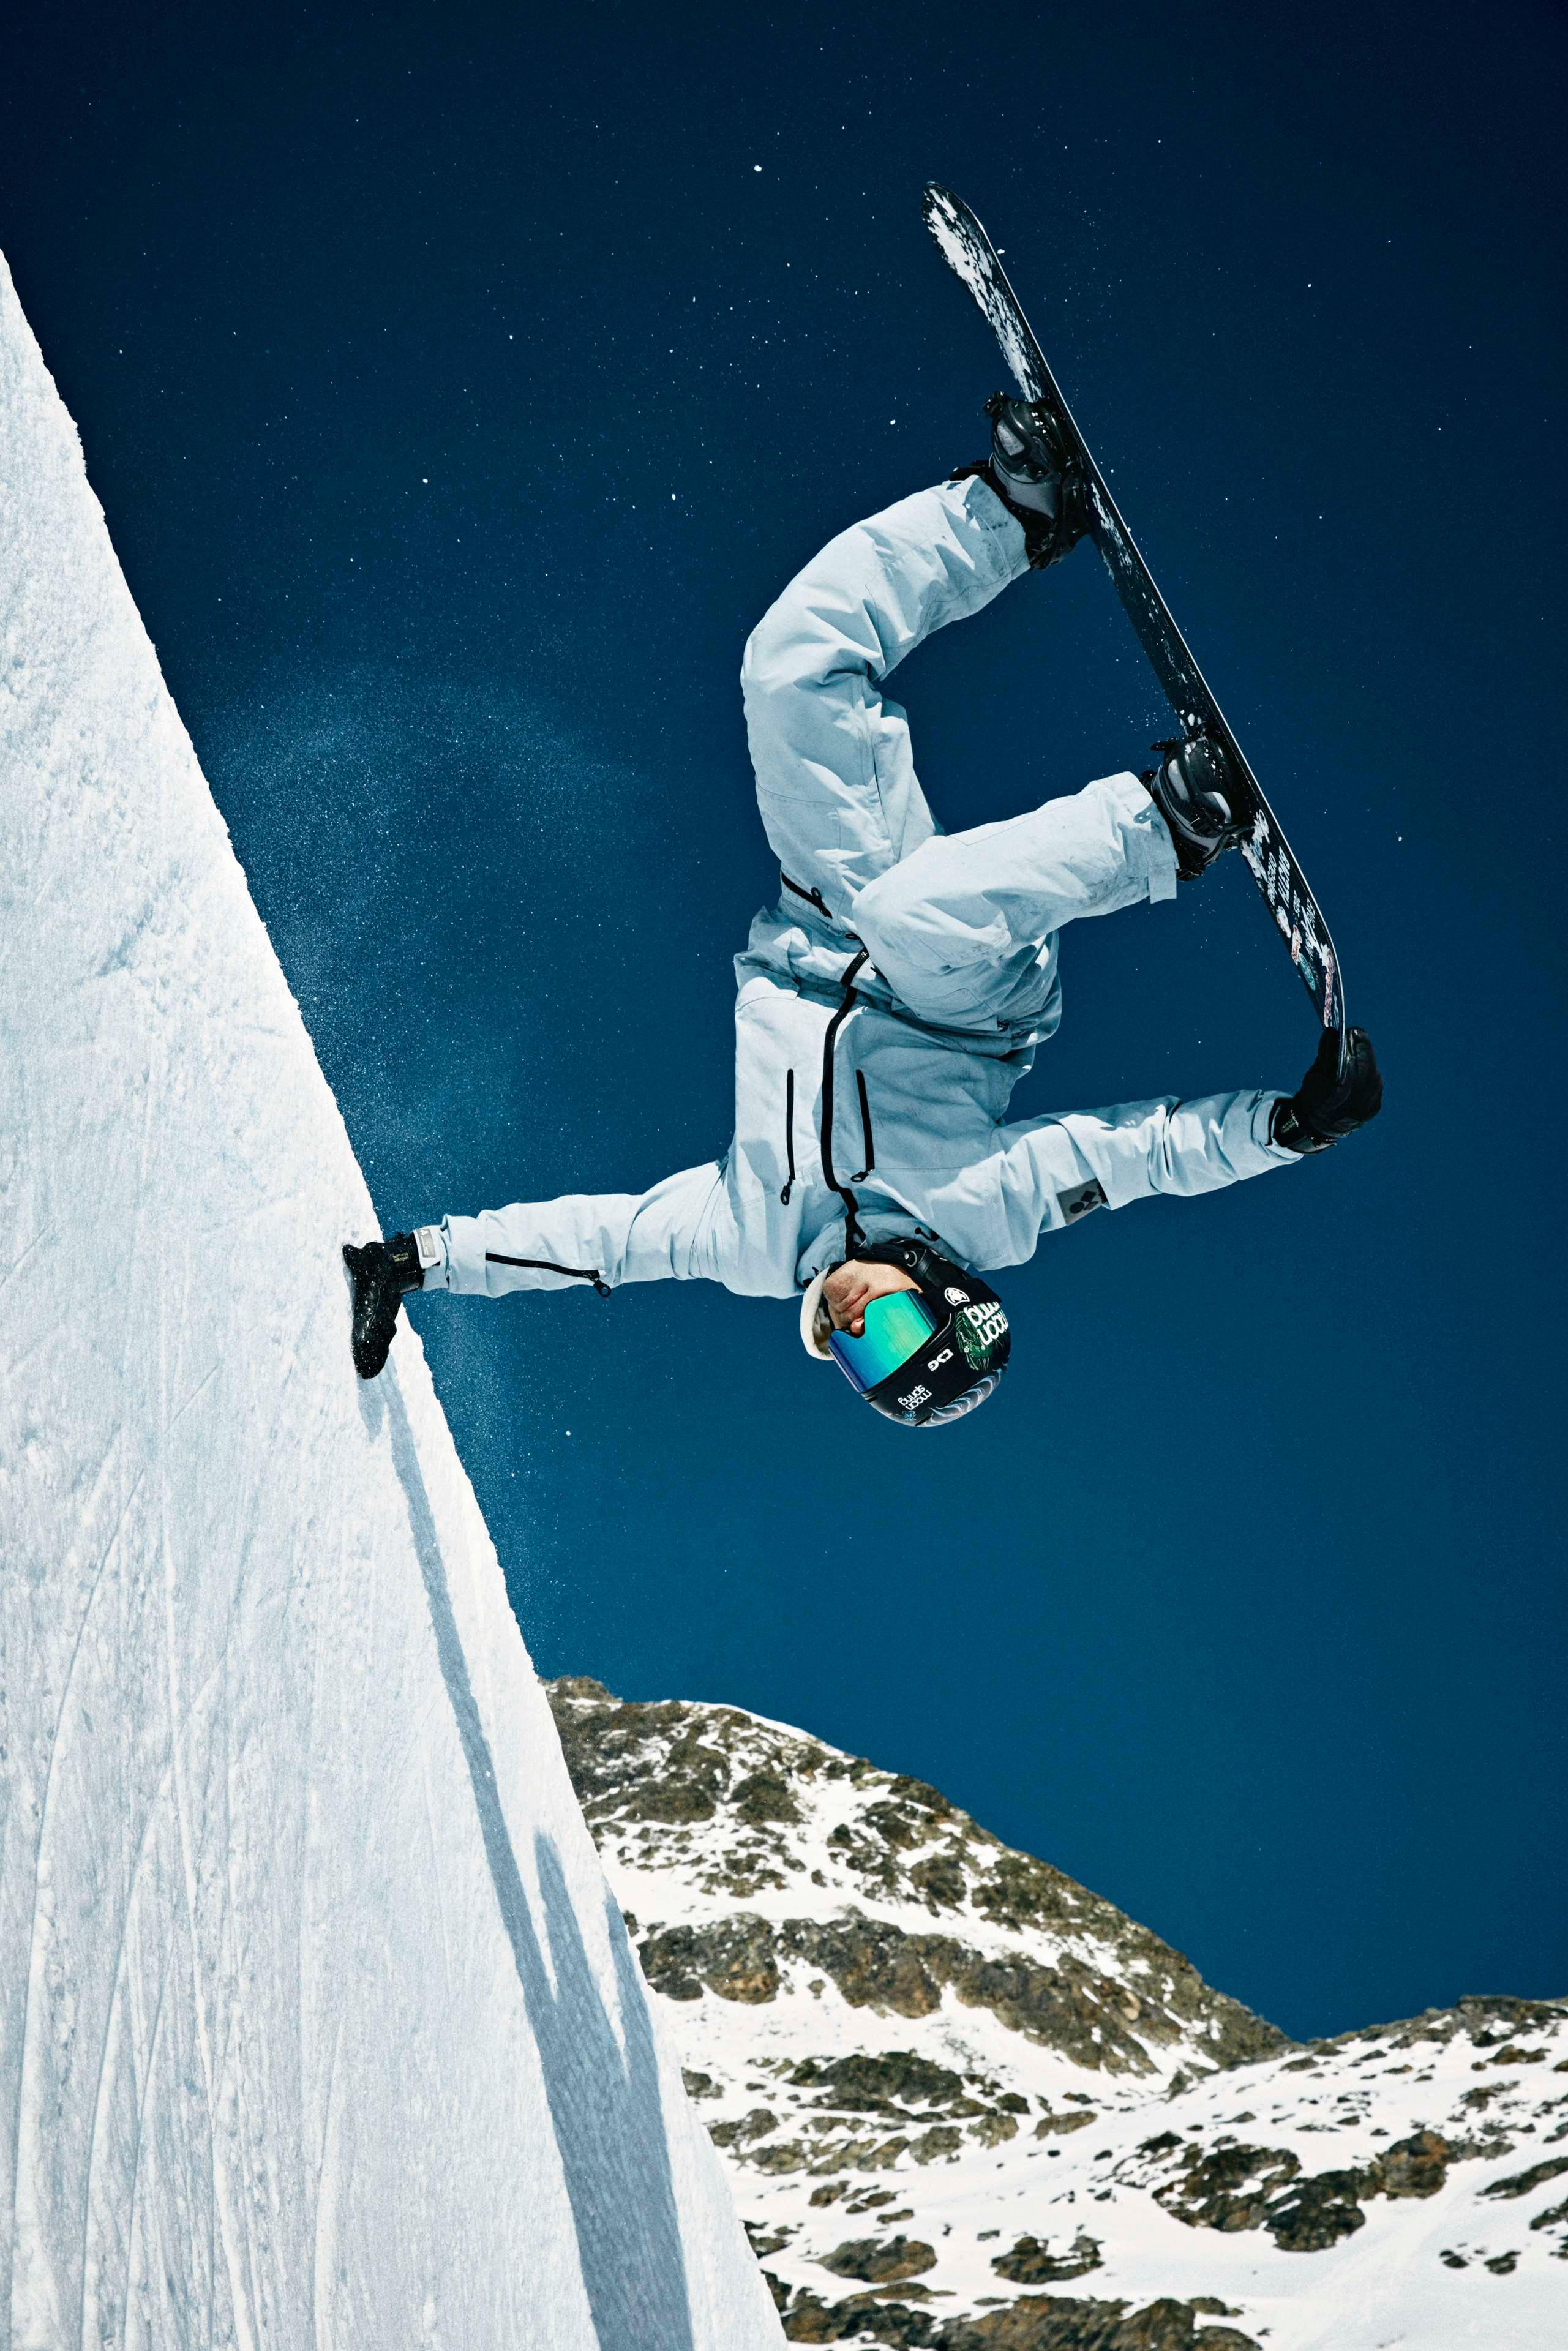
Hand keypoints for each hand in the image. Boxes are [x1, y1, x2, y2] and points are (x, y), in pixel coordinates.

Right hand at [1271, 1027, 1382, 1154]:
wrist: (1318, 1128)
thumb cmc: (1313, 1098)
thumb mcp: (1315, 1073)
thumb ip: (1326, 1051)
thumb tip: (1332, 1031)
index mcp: (1345, 1082)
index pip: (1359, 1050)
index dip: (1355, 1038)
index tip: (1351, 1031)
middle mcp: (1363, 1092)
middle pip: (1368, 1059)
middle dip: (1360, 1048)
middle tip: (1353, 1039)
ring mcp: (1372, 1100)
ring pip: (1373, 1071)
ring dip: (1365, 1063)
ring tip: (1354, 1059)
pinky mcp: (1376, 1106)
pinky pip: (1374, 1085)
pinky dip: (1367, 1078)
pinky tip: (1357, 1076)